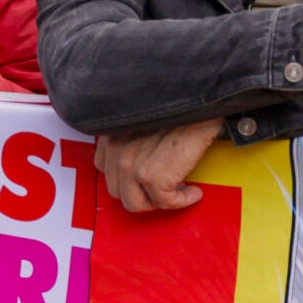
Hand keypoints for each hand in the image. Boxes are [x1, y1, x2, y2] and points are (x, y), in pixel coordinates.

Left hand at [95, 119, 221, 211]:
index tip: (147, 175)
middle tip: (165, 185)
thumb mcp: (141, 118)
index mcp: (109, 133)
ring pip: (134, 203)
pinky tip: (193, 191)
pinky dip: (182, 201)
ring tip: (177, 187)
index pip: (104, 168)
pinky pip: (163, 203)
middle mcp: (114, 148)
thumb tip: (138, 163)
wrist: (198, 100)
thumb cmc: (176, 107)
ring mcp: (130, 163)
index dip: (128, 177)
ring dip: (159, 200)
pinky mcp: (152, 176)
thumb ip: (129, 138)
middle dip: (142, 192)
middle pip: (116, 190)